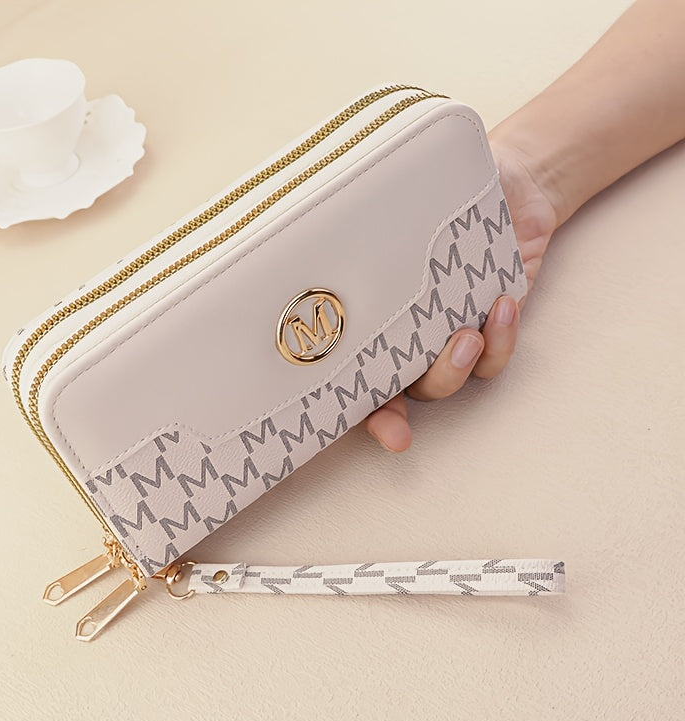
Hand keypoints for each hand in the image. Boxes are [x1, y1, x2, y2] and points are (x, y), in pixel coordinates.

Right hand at [364, 140, 558, 451]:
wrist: (509, 183)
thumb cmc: (436, 190)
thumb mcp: (392, 199)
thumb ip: (364, 216)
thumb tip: (316, 209)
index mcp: (372, 317)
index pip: (350, 372)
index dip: (353, 408)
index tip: (358, 432)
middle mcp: (405, 336)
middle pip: (392, 392)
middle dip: (393, 416)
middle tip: (400, 425)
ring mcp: (447, 336)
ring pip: (444, 384)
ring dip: (452, 370)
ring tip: (467, 335)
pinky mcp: (492, 330)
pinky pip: (494, 359)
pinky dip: (501, 341)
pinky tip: (503, 306)